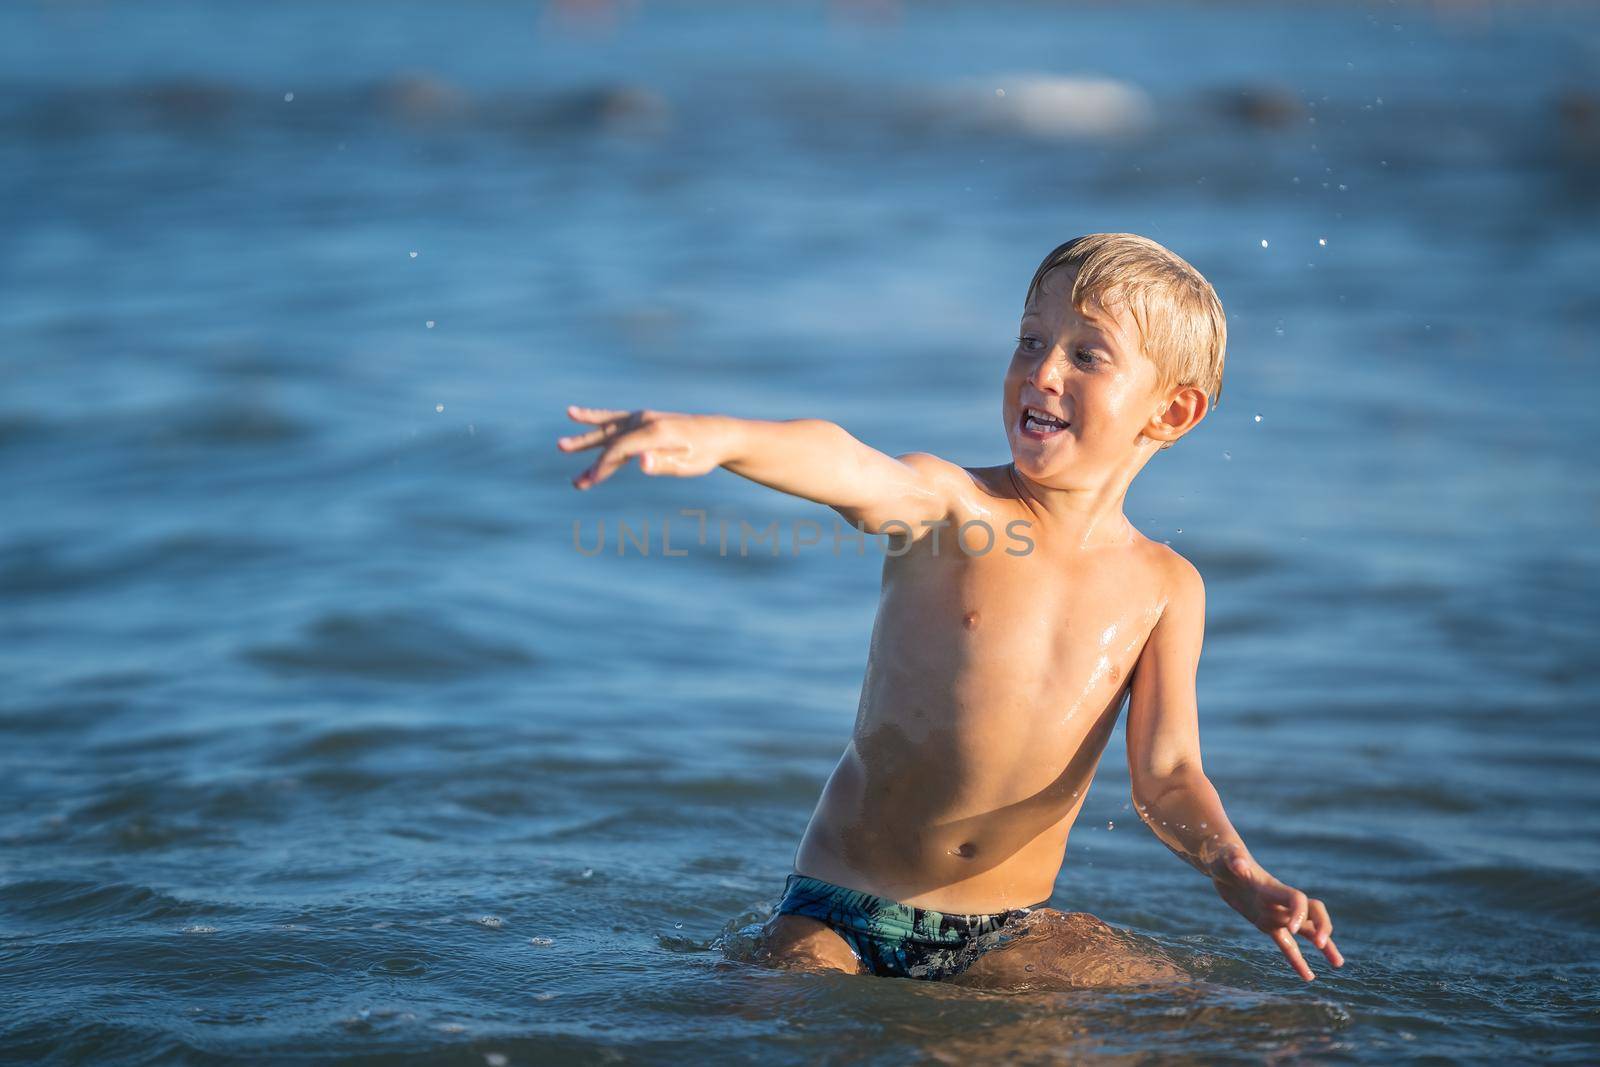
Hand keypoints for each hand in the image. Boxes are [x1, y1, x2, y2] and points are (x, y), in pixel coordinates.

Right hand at [556, 406, 729, 489]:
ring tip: (561, 445)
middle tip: (568, 465)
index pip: (619, 450)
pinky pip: (613, 420)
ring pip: (607, 430)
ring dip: (585, 440)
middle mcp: (644, 421)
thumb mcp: (688, 464)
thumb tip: (642, 464)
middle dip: (588, 454)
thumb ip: (663, 463)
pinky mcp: (642, 420)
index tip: (590, 481)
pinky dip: (595, 419)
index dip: (602, 466)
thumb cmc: (703, 453)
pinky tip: (574, 414)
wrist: (717, 435)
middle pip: (609, 439)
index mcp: (653, 432)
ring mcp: (641, 418)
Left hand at [1210, 846, 1343, 981]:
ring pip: (1306, 932)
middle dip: (1321, 927)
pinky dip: (1297, 960)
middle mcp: (1280, 902)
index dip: (1299, 913)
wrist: (1221, 862)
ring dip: (1324, 946)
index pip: (1297, 899)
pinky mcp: (1266, 923)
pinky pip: (1286, 945)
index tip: (1291, 929)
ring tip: (1339, 964)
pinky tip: (1309, 977)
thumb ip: (1235, 860)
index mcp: (1273, 887)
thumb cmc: (1224, 856)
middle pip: (1312, 913)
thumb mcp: (1227, 856)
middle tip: (1321, 944)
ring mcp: (1276, 913)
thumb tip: (1238, 865)